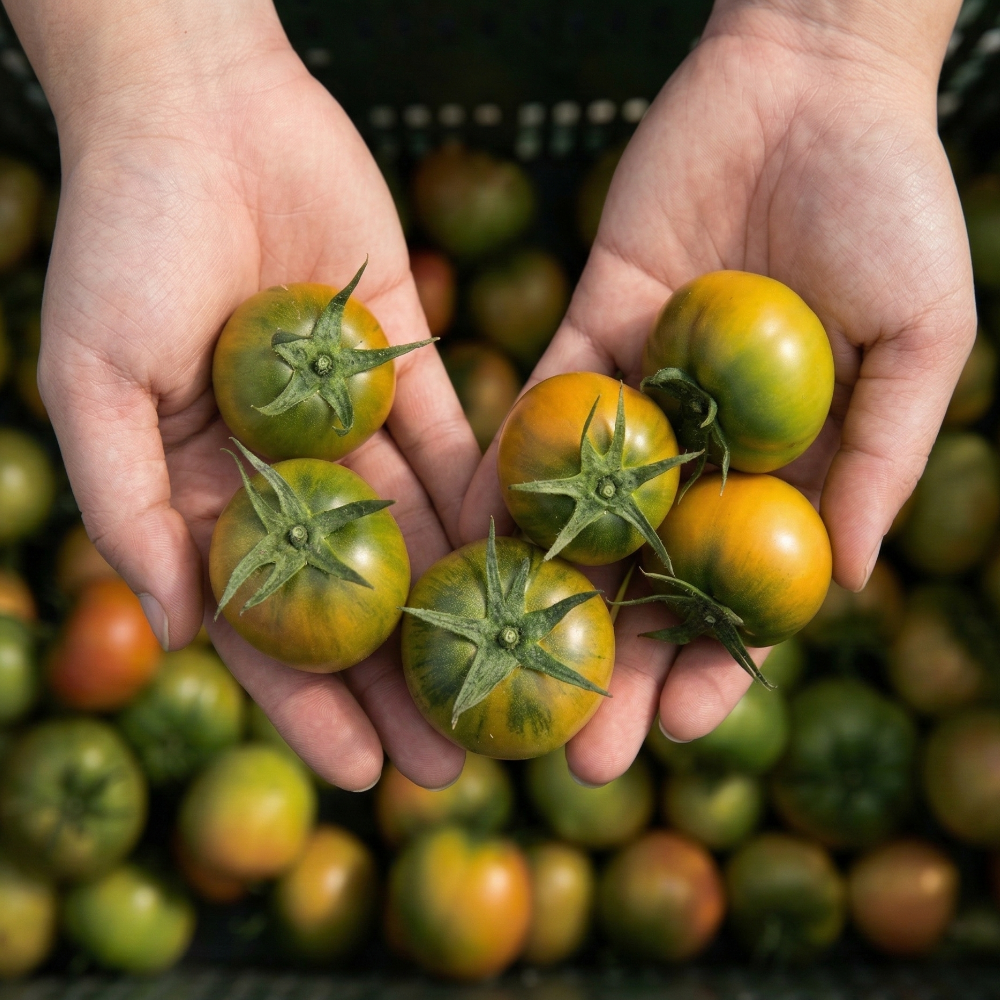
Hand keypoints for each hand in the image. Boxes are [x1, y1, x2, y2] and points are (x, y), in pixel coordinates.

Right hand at [15, 3, 478, 789]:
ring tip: (509, 688)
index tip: (358, 774)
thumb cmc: (123, 240)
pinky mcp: (407, 368)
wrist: (200, 111)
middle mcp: (287, 472)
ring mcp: (352, 424)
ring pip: (414, 538)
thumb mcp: (93, 381)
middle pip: (353, 599)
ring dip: (456, 613)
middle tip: (455, 764)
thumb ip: (127, 505)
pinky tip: (529, 572)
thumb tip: (171, 626)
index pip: (265, 624)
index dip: (307, 703)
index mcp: (205, 492)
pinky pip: (454, 447)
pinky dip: (486, 509)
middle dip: (399, 682)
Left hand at [460, 0, 974, 782]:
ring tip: (506, 678)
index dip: (717, 664)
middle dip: (616, 667)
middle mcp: (701, 446)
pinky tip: (472, 545)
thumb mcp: (921, 341)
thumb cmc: (891, 207)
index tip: (688, 730)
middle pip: (649, 579)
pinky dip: (510, 475)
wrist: (811, 84)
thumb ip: (883, 457)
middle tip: (575, 756)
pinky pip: (542, 411)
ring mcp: (639, 395)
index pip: (743, 592)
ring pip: (586, 515)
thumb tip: (844, 583)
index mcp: (783, 465)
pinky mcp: (586, 331)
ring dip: (550, 598)